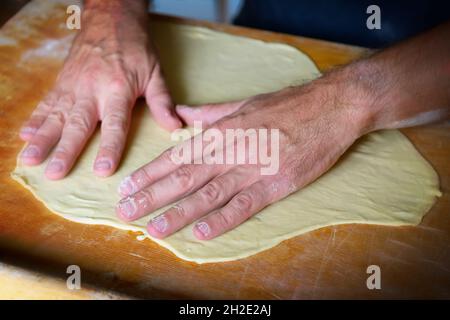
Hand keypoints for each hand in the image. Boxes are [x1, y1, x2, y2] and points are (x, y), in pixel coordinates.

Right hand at [19, 2, 180, 179]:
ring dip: (43, 139)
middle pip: (78, 125)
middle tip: (54, 173)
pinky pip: (47, 103)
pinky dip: (35, 119)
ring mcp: (73, 87)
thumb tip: (175, 126)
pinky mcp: (62, 83)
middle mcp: (92, 90)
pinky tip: (25, 135)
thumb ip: (162, 102)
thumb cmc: (135, 48)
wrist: (110, 19)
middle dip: (65, 150)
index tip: (102, 170)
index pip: (115, 124)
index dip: (109, 147)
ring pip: (56, 116)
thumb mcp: (155, 73)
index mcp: (118, 90)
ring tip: (31, 159)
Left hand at [115, 75, 369, 239]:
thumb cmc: (287, 105)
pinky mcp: (274, 185)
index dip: (150, 173)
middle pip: (184, 178)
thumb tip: (182, 114)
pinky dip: (221, 220)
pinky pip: (242, 205)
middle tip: (126, 212)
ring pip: (207, 195)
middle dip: (152, 196)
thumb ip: (210, 113)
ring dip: (178, 213)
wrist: (330, 108)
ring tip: (154, 228)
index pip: (177, 156)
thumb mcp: (243, 103)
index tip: (128, 186)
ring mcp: (252, 169)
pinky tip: (200, 232)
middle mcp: (230, 151)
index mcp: (221, 131)